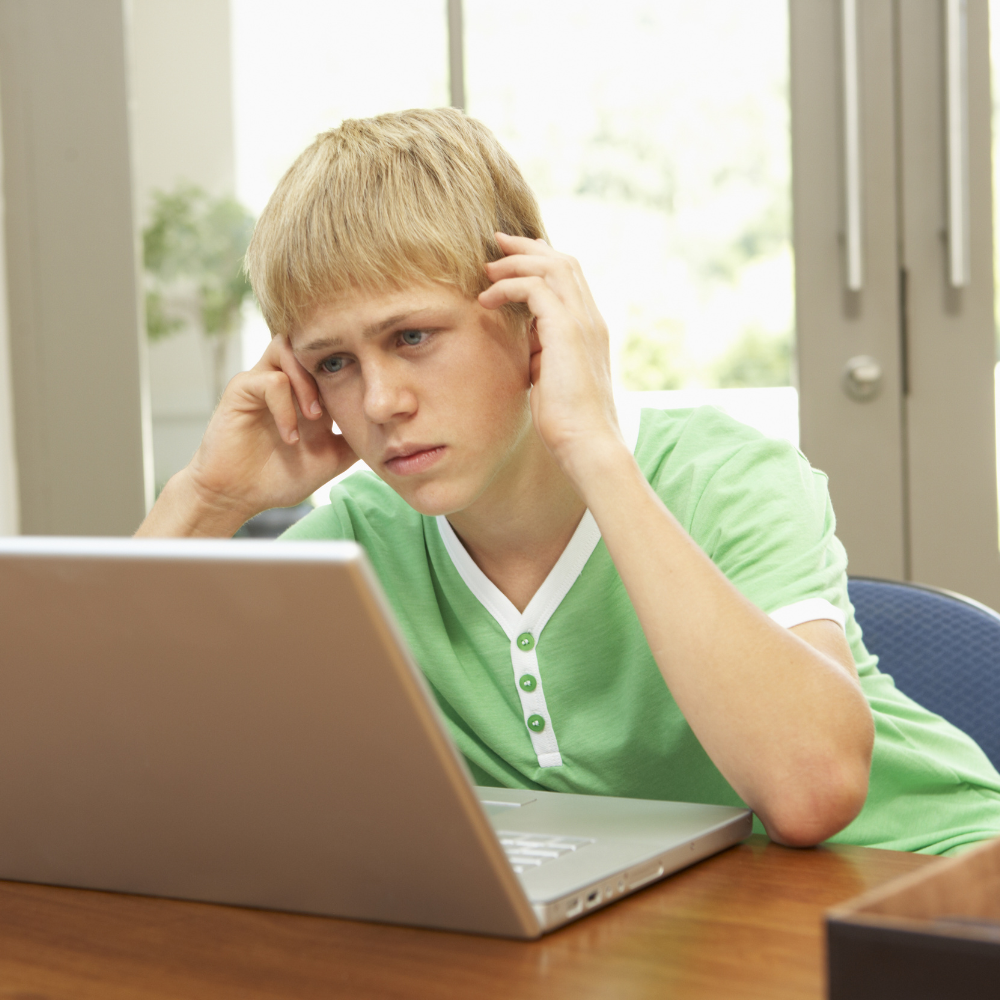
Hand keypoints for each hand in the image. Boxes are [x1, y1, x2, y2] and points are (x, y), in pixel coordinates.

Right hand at [138, 335, 356, 536]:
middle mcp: (286, 380)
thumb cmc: (279, 477)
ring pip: (287, 346)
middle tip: (339, 406)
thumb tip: (390, 432)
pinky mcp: (241, 389)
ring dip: (307, 380)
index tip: (368, 397)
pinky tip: (291, 436)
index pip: (332, 359)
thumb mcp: (330, 459)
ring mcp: (262, 380)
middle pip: (309, 342)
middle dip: (330, 367)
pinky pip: (270, 380)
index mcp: (308, 391)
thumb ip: (354, 440)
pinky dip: (286, 406)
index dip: (352, 368)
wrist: (238, 496)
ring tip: (315, 417)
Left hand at [478, 234, 625, 483]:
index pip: (570, 279)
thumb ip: (542, 353)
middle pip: (563, 261)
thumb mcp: (551, 378)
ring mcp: (582, 322)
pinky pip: (535, 288)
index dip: (541, 261)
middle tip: (496, 244)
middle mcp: (591, 318)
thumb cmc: (568, 423)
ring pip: (551, 266)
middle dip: (527, 248)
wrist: (587, 444)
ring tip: (487, 269)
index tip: (511, 259)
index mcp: (590, 329)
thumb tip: (523, 343)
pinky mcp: (567, 331)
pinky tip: (486, 300)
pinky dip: (508, 286)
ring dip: (516, 262)